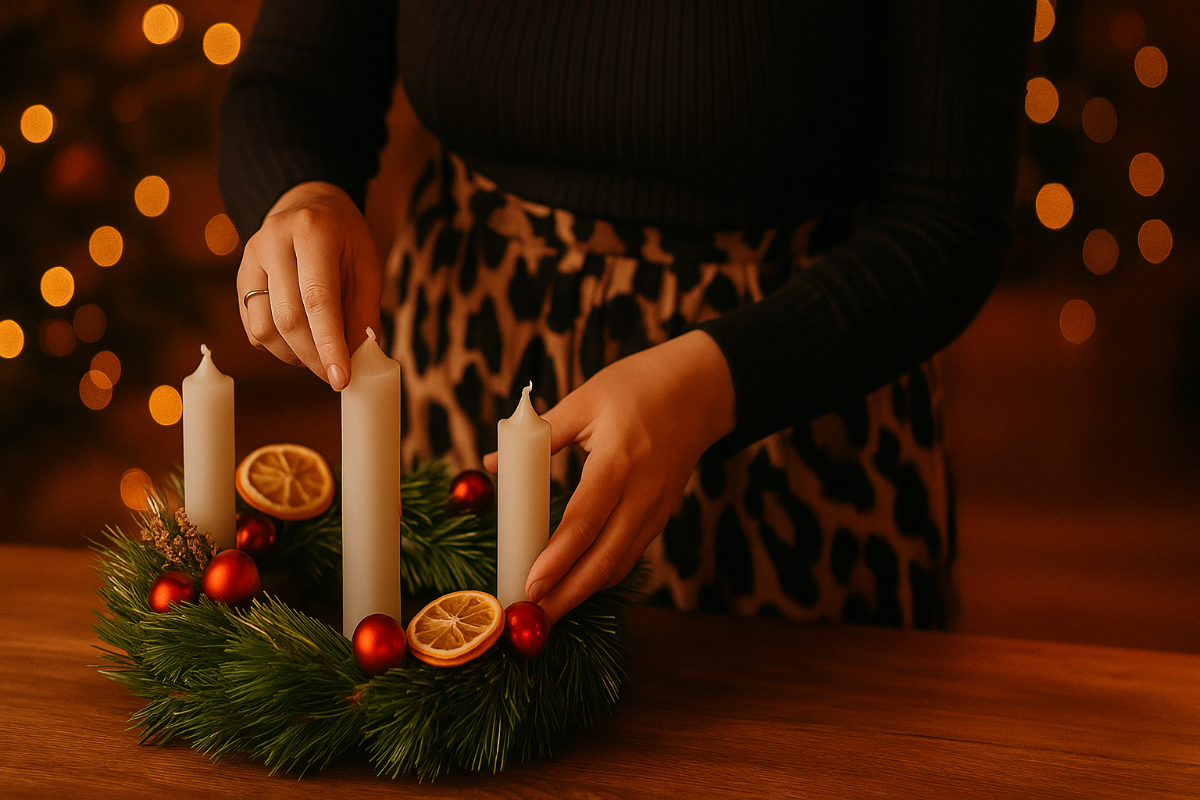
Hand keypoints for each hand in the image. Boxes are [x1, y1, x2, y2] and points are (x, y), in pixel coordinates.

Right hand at [236, 181, 381, 389]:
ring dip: (292, 355)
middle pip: (287, 317)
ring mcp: (250, 257)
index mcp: (312, 231)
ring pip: (263, 327)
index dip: (329, 345)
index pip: (317, 299)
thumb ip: (364, 312)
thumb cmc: (344, 240)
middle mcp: (274, 241)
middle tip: (334, 375)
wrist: (307, 205)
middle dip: (313, 356)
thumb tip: (358, 359)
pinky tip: (298, 342)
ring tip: (318, 355)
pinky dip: (276, 346)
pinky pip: (252, 326)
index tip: (341, 379)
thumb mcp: (366, 266)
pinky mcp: (239, 276)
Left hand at [484, 330, 735, 622]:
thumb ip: (541, 434)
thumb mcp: (586, 399)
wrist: (702, 390)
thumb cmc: (639, 386)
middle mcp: (643, 491)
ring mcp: (657, 508)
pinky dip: (603, 575)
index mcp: (620, 458)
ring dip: (584, 592)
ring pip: (620, 563)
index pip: (586, 519)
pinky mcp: (661, 515)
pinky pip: (630, 554)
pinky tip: (577, 587)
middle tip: (533, 615)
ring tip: (548, 611)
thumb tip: (492, 462)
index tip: (530, 583)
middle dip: (569, 593)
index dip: (558, 556)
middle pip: (606, 556)